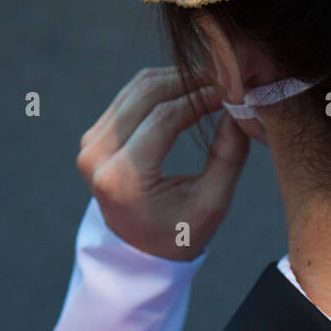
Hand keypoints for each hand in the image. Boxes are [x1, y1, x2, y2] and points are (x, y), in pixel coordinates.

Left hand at [76, 67, 249, 259]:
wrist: (138, 252)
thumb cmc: (179, 234)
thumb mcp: (210, 204)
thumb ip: (227, 156)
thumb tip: (240, 106)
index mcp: (122, 179)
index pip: (164, 119)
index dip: (200, 98)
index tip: (231, 90)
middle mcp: (97, 157)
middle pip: (147, 94)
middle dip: (188, 80)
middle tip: (223, 77)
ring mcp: (90, 144)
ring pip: (137, 88)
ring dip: (175, 79)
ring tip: (210, 82)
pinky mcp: (93, 136)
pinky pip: (129, 97)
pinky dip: (160, 88)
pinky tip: (189, 90)